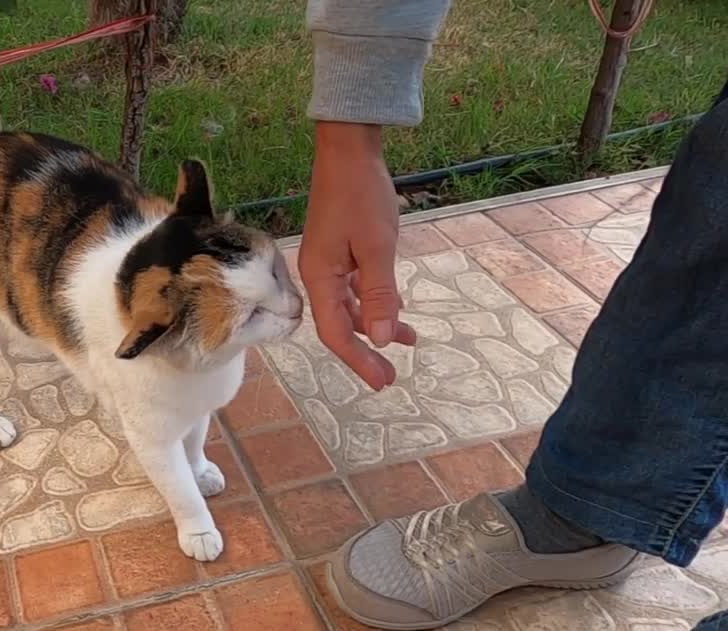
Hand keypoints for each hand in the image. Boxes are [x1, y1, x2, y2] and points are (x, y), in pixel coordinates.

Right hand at [298, 122, 415, 390]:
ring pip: (349, 308)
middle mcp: (319, 276)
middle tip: (391, 376)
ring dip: (375, 326)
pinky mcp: (339, 252)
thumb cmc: (361, 195)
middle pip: (339, 325)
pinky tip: (395, 309)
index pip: (335, 332)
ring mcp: (328, 264)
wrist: (348, 152)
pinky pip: (354, 289)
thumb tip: (380, 337)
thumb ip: (378, 293)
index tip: (383, 381)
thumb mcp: (377, 246)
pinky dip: (373, 303)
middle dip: (366, 351)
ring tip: (408, 341)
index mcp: (320, 277)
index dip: (358, 360)